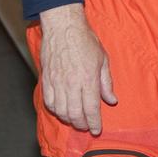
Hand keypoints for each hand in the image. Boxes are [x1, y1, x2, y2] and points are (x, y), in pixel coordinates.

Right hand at [38, 4, 116, 134]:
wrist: (63, 26)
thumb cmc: (84, 40)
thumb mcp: (102, 59)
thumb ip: (106, 82)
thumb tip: (112, 100)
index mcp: (88, 78)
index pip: (91, 108)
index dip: (94, 122)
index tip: (96, 130)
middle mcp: (71, 83)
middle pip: (75, 114)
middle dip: (82, 124)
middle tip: (86, 126)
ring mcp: (57, 82)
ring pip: (61, 111)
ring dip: (68, 120)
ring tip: (75, 120)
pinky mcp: (46, 79)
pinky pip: (49, 102)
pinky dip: (55, 110)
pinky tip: (62, 110)